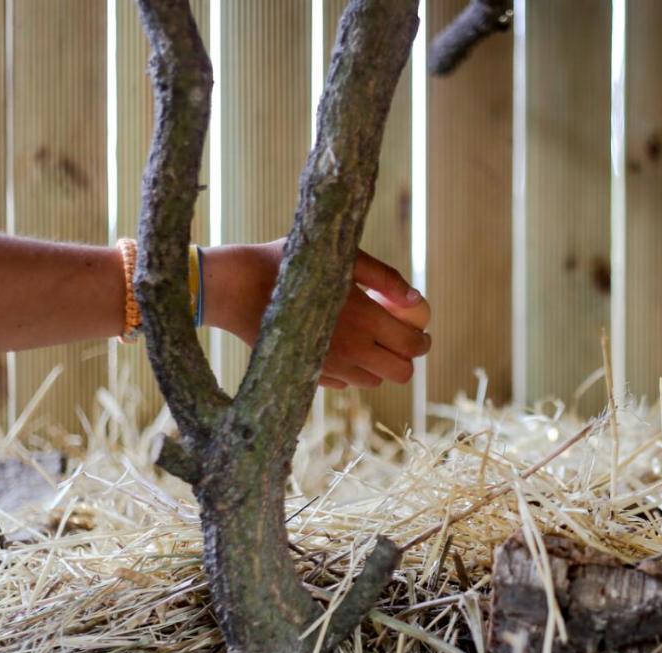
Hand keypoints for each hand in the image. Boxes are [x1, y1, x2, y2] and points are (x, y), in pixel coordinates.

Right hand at [205, 241, 430, 388]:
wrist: (237, 288)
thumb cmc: (290, 264)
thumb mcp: (342, 259)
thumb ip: (384, 278)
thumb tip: (416, 299)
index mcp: (366, 319)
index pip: (413, 345)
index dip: (423, 340)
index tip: (421, 332)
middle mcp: (353, 350)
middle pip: (401, 372)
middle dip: (407, 358)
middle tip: (400, 340)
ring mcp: (331, 367)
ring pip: (374, 381)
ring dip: (379, 364)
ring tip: (367, 339)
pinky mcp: (310, 376)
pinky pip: (346, 384)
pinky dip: (352, 370)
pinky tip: (339, 346)